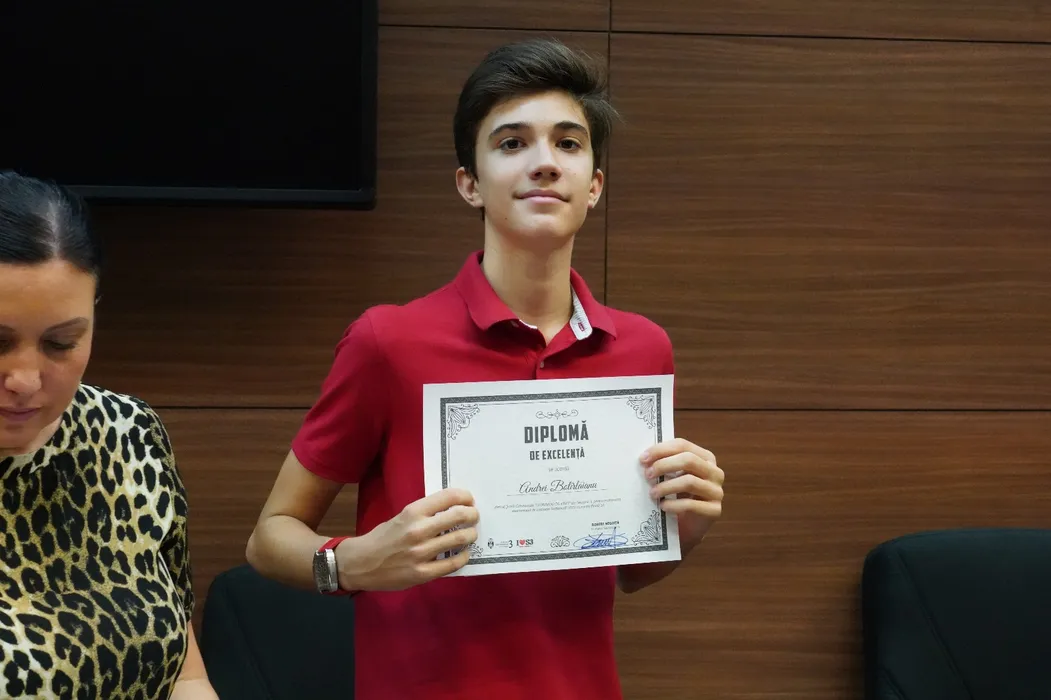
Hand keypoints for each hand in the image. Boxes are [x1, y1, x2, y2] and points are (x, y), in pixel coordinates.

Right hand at [336, 488, 478, 591]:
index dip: (465, 497)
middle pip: (459, 516)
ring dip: (470, 535)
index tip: (469, 500)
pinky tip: (464, 554)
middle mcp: (418, 530)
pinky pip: (452, 564)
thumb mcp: (401, 517)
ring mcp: (421, 553)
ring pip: (459, 539)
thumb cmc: (383, 537)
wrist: (360, 563)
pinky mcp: (422, 573)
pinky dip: (463, 557)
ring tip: (470, 534)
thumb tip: (453, 509)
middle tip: (474, 516)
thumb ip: (424, 513)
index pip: (448, 497)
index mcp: (412, 512)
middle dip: (472, 515)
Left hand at [640, 438, 724, 552]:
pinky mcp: (714, 511)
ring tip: (652, 493)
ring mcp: (717, 492)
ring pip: (689, 482)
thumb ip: (665, 464)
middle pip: (688, 460)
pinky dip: (673, 505)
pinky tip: (663, 506)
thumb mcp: (673, 476)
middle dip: (663, 465)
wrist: (688, 527)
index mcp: (705, 458)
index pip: (683, 445)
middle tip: (647, 474)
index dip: (661, 450)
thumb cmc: (678, 497)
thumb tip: (644, 458)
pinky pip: (691, 505)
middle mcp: (715, 472)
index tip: (642, 458)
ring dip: (666, 487)